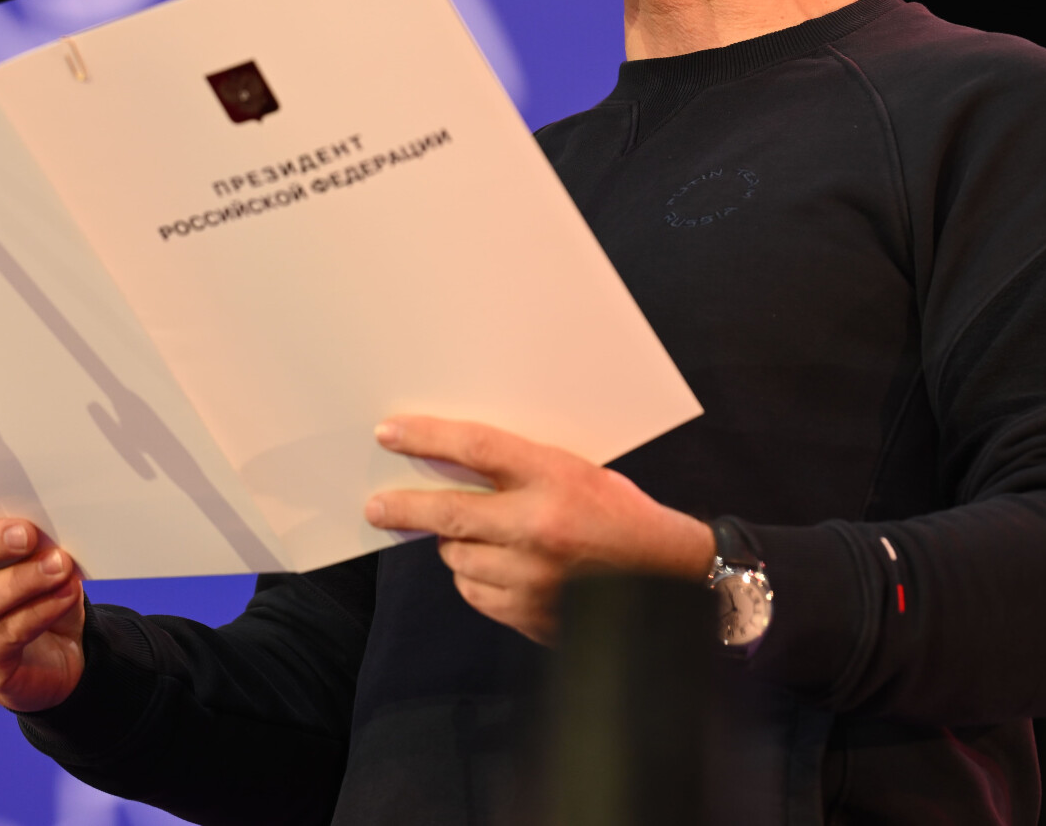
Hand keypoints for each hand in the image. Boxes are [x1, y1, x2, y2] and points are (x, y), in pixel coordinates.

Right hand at [0, 472, 86, 712]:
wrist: (52, 648)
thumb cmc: (27, 578)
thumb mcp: (23, 546)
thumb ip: (18, 525)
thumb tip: (43, 509)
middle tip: (27, 533)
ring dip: (24, 580)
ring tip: (60, 565)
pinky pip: (9, 633)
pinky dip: (42, 610)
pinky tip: (66, 593)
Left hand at [364, 417, 713, 644]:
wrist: (669, 577)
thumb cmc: (621, 515)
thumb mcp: (577, 471)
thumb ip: (521, 469)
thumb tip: (456, 464)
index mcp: (554, 477)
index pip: (475, 449)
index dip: (426, 438)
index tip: (390, 433)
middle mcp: (539, 526)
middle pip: (448, 512)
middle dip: (403, 508)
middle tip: (376, 508)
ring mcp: (533, 575)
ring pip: (458, 556)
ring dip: (453, 545)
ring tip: (474, 537)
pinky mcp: (530, 613)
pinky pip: (475, 593)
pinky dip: (474, 579)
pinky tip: (494, 569)